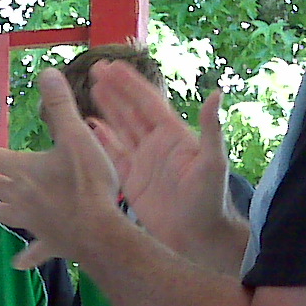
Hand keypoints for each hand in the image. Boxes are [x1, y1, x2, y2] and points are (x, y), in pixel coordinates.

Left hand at [0, 68, 125, 269]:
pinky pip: (33, 250)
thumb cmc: (88, 183)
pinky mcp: (48, 241)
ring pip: (3, 215)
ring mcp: (32, 221)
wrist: (97, 231)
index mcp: (24, 170)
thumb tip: (47, 72)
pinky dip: (25, 257)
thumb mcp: (77, 136)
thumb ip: (61, 106)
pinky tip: (17, 264)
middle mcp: (21, 196)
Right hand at [87, 63, 243, 258]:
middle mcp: (156, 145)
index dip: (129, 84)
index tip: (111, 67)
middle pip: (130, 111)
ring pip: (120, 129)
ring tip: (90, 91)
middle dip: (114, 90)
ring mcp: (142, 162)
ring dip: (106, 110)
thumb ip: (211, 131)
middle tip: (94, 70)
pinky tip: (89, 127)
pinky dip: (100, 140)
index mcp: (174, 136)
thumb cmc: (209, 201)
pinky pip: (112, 155)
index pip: (147, 103)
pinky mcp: (130, 181)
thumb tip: (216, 94)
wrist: (197, 238)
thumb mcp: (213, 164)